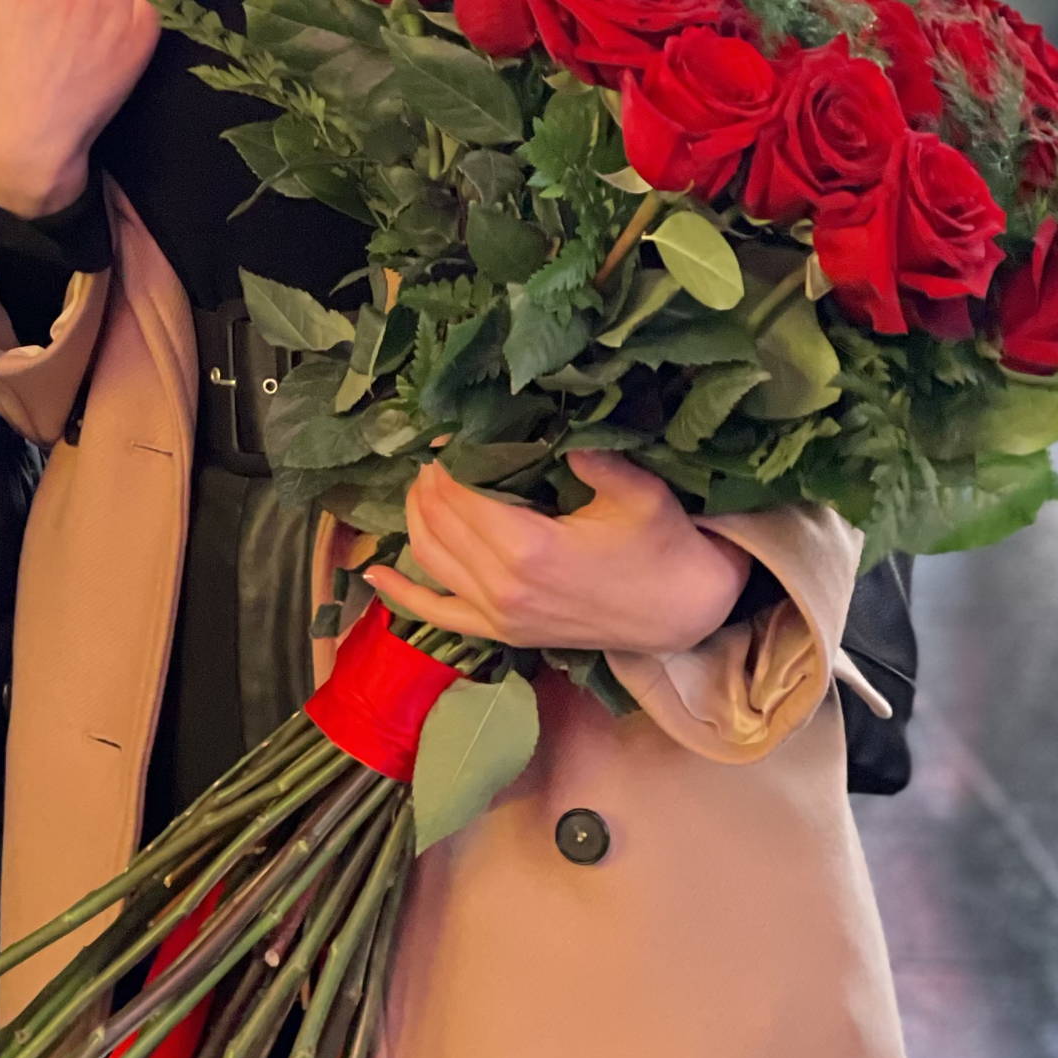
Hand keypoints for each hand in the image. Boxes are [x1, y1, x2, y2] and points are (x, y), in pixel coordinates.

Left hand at [366, 454, 749, 654]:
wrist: (683, 613)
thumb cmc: (662, 545)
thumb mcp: (638, 493)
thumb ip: (595, 458)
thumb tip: (551, 423)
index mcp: (530, 549)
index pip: (460, 495)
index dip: (446, 460)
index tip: (443, 431)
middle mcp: (503, 587)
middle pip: (438, 523)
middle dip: (428, 483)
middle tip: (433, 451)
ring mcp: (498, 616)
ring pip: (431, 559)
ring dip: (414, 517)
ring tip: (419, 483)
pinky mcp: (501, 634)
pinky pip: (438, 614)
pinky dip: (402, 593)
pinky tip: (374, 571)